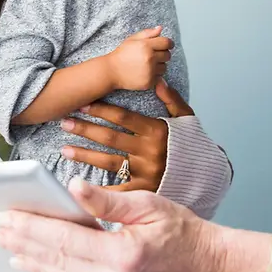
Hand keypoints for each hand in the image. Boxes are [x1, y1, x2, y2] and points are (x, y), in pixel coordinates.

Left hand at [0, 180, 222, 271]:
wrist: (211, 271)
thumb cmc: (184, 232)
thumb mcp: (150, 205)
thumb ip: (107, 201)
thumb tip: (70, 187)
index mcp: (125, 256)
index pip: (64, 240)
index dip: (31, 228)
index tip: (6, 217)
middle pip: (57, 263)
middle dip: (22, 245)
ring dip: (31, 263)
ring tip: (7, 247)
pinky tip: (35, 267)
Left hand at [59, 81, 192, 192]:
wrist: (208, 177)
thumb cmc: (193, 145)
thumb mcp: (187, 119)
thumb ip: (172, 99)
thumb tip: (157, 79)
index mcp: (157, 131)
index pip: (123, 118)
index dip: (101, 110)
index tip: (83, 104)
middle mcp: (150, 152)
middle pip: (111, 138)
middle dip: (85, 129)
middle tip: (64, 122)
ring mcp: (146, 173)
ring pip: (109, 162)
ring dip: (84, 154)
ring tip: (64, 148)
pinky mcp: (144, 192)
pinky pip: (118, 191)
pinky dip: (98, 190)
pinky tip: (78, 186)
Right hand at [102, 27, 172, 90]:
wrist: (111, 71)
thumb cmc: (122, 54)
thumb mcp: (132, 39)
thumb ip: (147, 33)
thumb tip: (160, 28)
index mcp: (146, 45)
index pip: (167, 43)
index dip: (169, 43)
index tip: (167, 45)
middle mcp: (150, 58)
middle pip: (167, 55)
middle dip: (162, 54)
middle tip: (153, 55)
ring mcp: (150, 71)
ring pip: (164, 67)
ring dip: (159, 65)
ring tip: (147, 64)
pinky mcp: (149, 82)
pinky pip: (159, 77)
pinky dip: (154, 75)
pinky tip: (145, 72)